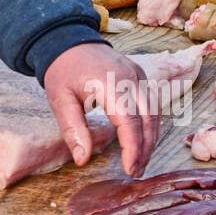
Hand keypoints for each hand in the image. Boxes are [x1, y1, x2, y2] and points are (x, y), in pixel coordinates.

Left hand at [44, 42, 159, 176]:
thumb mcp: (60, 101)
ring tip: (141, 162)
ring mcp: (139, 74)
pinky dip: (151, 125)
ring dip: (151, 139)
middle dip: (145, 149)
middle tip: (136, 172)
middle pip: (148, 119)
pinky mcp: (141, 76)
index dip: (132, 149)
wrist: (69, 41)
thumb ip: (72, 130)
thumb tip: (82, 160)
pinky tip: (144, 141)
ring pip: (155, 112)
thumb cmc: (64, 72)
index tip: (129, 170)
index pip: (129, 122)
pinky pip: (153, 104)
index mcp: (110, 83)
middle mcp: (131, 77)